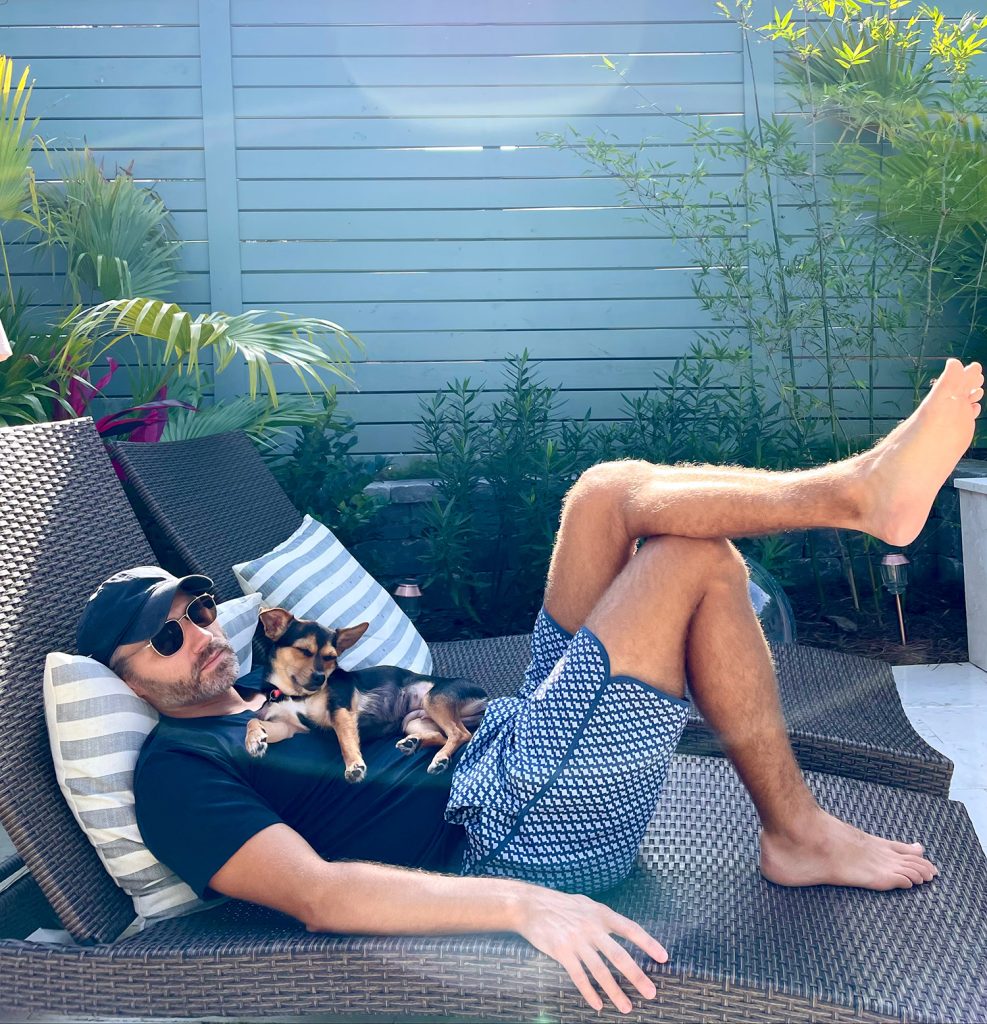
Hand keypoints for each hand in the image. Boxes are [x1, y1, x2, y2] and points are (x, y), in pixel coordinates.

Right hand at [513, 886, 666, 1013]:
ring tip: (626, 1007)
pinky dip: (589, 992)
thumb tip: (622, 929)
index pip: (630, 929)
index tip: (664, 957)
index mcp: (601, 914)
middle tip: (650, 993)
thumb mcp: (586, 904)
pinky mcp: (561, 951)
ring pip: (600, 971)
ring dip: (615, 991)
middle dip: (636, 976)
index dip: (648, 943)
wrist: (531, 905)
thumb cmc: (560, 904)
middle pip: (619, 956)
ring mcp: (577, 940)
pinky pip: (579, 976)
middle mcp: (592, 927)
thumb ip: (603, 918)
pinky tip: (598, 1005)